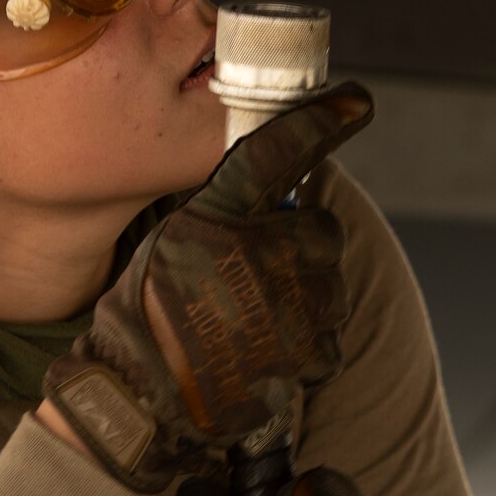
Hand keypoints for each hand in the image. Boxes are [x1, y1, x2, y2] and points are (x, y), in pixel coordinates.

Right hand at [44, 82, 372, 492]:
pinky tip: (265, 352)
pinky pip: (329, 338)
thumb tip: (277, 185)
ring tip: (252, 321)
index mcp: (224, 214)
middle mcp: (264, 250)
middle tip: (255, 274)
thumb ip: (227, 204)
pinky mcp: (310, 353)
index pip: (283, 150)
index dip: (326, 120)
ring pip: (331, 288)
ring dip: (307, 300)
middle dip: (301, 250)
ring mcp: (293, 304)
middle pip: (322, 231)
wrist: (140, 395)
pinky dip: (308, 347)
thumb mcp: (171, 236)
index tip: (355, 100)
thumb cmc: (146, 316)